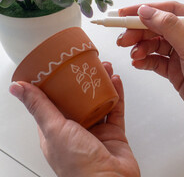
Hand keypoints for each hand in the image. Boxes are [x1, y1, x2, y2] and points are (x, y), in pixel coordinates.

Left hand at [9, 62, 139, 176]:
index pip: (54, 102)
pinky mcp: (114, 132)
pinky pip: (116, 109)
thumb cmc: (79, 166)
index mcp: (56, 131)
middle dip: (84, 80)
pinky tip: (117, 82)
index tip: (61, 66)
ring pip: (99, 101)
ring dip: (103, 84)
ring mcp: (96, 131)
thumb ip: (39, 107)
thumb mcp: (53, 130)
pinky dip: (117, 94)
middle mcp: (76, 130)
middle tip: (88, 64)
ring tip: (105, 68)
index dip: (58, 83)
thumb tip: (18, 88)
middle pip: (80, 99)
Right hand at [117, 1, 183, 127]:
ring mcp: (183, 54)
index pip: (169, 10)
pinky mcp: (177, 70)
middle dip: (140, 31)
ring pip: (156, 44)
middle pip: (159, 27)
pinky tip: (138, 63)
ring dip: (142, 47)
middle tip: (123, 39)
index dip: (145, 10)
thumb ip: (170, 27)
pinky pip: (157, 61)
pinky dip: (146, 60)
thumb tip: (146, 11)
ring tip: (134, 54)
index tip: (124, 14)